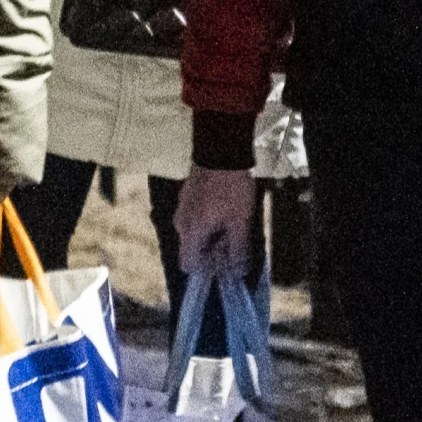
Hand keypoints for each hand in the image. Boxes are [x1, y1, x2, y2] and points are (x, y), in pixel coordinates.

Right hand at [175, 165, 259, 280]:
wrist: (220, 149)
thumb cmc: (231, 188)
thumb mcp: (240, 222)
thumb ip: (238, 249)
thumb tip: (238, 272)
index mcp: (191, 233)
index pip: (189, 266)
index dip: (207, 270)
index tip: (225, 263)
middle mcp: (181, 223)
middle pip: (193, 250)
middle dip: (213, 252)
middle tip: (235, 240)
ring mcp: (182, 208)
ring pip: (195, 233)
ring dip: (212, 235)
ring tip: (233, 222)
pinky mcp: (187, 196)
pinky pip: (195, 218)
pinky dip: (208, 220)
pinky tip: (226, 208)